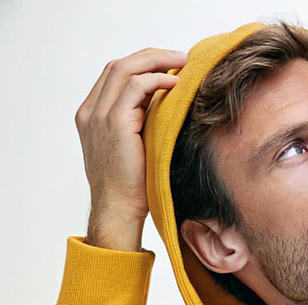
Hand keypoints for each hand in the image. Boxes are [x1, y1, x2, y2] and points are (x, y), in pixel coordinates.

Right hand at [74, 47, 186, 220]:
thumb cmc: (130, 189)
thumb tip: (163, 105)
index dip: (141, 65)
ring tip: (182, 64)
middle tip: (180, 58)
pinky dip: (156, 80)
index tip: (167, 66)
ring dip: (156, 62)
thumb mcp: (131, 149)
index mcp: (91, 117)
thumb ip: (136, 124)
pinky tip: (175, 85)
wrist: (118, 210)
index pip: (113, 76)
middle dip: (150, 57)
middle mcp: (91, 113)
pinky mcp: (114, 123)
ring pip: (125, 69)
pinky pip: (135, 87)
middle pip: (117, 66)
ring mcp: (100, 116)